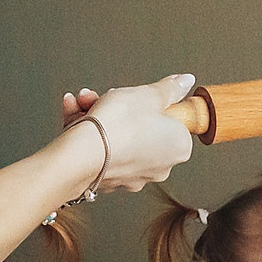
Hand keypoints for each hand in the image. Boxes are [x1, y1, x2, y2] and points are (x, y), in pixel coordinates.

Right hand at [57, 73, 195, 193]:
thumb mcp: (148, 94)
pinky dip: (88, 132)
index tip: (141, 97)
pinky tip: (76, 115)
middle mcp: (160, 167)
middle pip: (142, 128)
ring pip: (118, 137)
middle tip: (110, 97)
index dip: (153, 104)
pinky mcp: (107, 179)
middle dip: (119, 107)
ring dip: (99, 115)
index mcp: (179, 146)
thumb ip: (170, 88)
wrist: (82, 155)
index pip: (173, 120)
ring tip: (87, 103)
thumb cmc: (118, 127)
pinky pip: (100, 150)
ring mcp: (133, 176)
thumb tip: (185, 82)